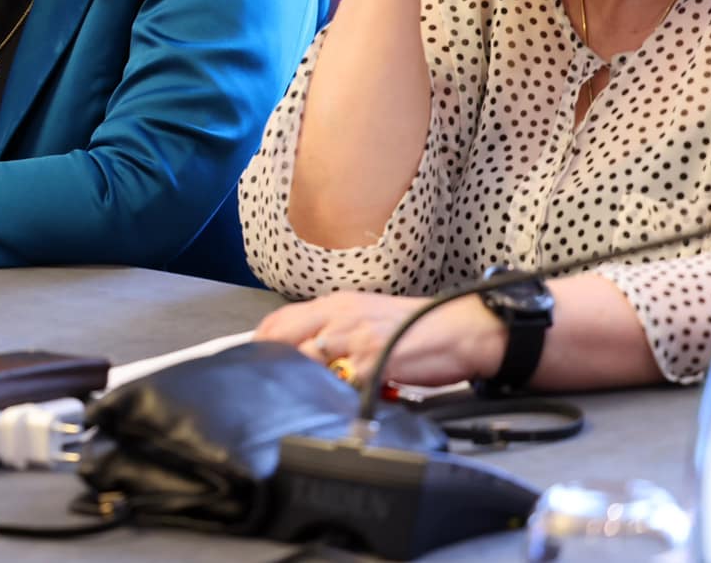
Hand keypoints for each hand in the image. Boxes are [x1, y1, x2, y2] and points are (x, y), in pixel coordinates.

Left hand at [254, 289, 503, 388]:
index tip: (250, 364)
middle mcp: (339, 316)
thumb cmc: (418, 329)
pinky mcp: (372, 361)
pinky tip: (335, 407)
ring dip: (300, 382)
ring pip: (305, 360)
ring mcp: (354, 338)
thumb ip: (335, 332)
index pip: (278, 320)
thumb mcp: (368, 319)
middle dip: (269, 364)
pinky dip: (333, 396)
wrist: (460, 330)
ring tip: (301, 400)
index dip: (259, 344)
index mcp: (336, 304)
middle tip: (267, 388)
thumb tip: (306, 355)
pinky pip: (340, 384)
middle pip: (282, 338)